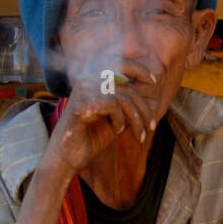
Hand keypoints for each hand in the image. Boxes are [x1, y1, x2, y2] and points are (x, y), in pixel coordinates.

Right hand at [43, 61, 160, 175]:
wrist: (67, 159)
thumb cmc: (90, 140)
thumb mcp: (117, 122)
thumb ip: (130, 110)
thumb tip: (155, 101)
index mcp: (93, 81)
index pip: (120, 65)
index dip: (138, 69)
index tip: (153, 81)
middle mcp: (86, 82)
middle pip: (127, 87)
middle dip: (144, 109)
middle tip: (152, 127)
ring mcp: (83, 91)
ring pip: (123, 98)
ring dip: (136, 119)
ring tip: (139, 135)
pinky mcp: (81, 104)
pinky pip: (112, 105)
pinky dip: (120, 120)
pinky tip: (116, 131)